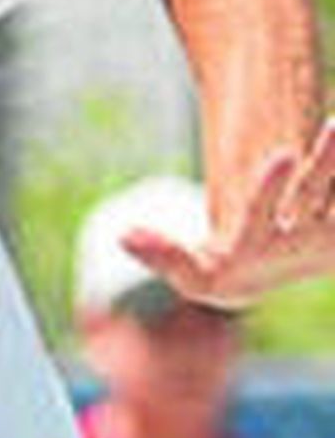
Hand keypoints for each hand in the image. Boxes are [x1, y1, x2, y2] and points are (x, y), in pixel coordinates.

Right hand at [119, 124, 334, 306]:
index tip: (282, 155)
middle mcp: (301, 241)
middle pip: (314, 195)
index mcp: (258, 248)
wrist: (262, 282)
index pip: (263, 215)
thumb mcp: (190, 273)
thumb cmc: (219, 273)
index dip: (270, 188)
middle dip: (328, 161)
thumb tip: (122, 235)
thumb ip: (160, 254)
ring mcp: (328, 233)